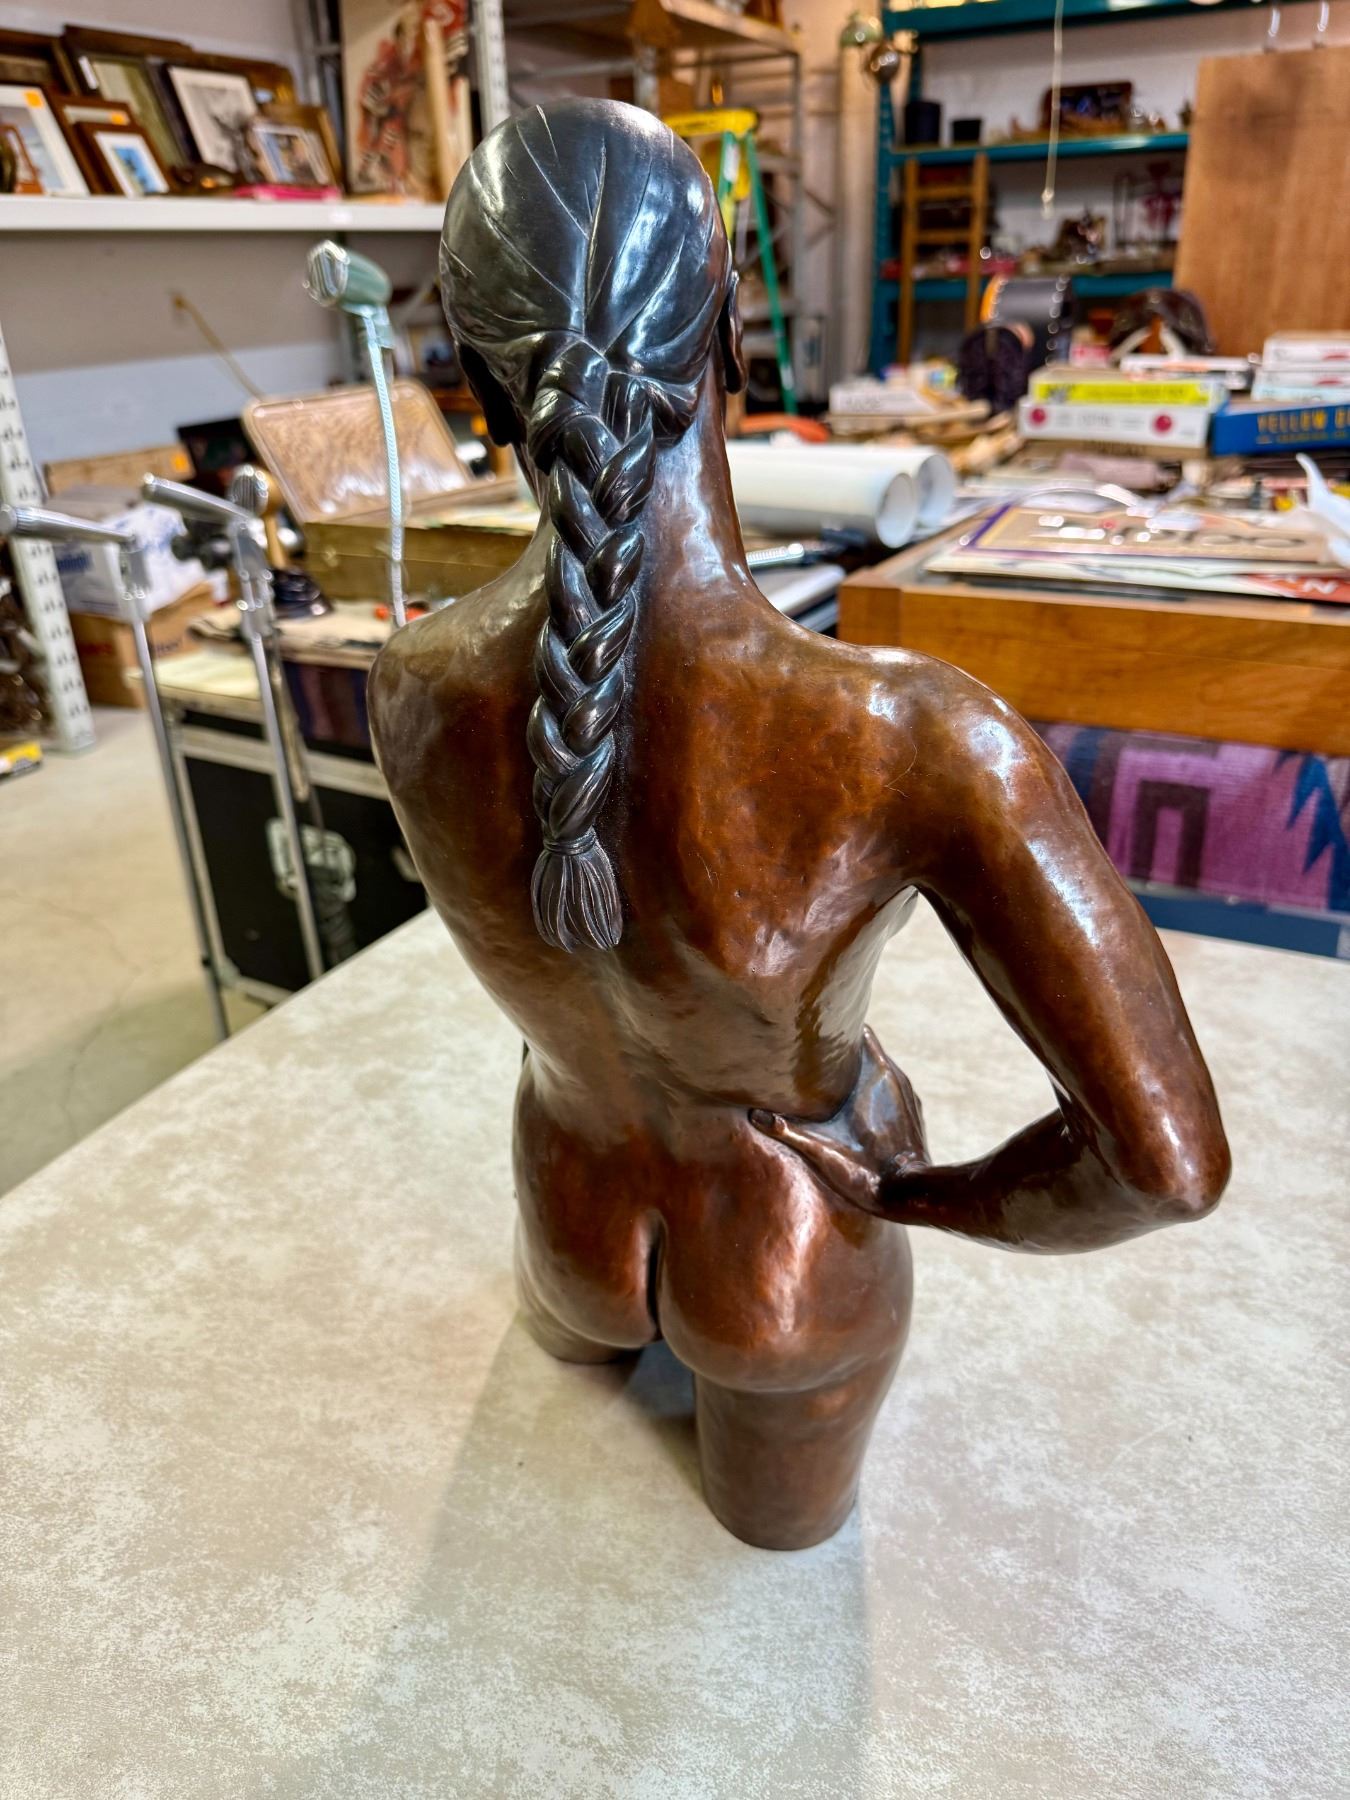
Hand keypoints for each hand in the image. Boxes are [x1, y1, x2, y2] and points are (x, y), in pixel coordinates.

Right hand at [750, 1026, 927, 1217]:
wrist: (910, 1194)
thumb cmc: (868, 1171)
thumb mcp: (823, 1151)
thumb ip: (789, 1132)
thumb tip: (756, 1116)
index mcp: (876, 1074)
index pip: (861, 1033)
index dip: (838, 1031)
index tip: (816, 1034)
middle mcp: (894, 1077)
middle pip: (867, 1047)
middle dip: (843, 1049)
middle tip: (814, 1054)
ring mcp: (907, 1093)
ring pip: (880, 1066)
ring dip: (859, 1067)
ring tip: (830, 1074)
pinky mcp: (912, 1110)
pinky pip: (890, 1086)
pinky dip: (874, 1086)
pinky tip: (856, 1101)